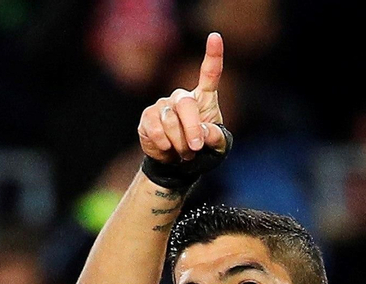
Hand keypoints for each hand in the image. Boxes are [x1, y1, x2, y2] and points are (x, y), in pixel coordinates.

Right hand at [138, 33, 225, 162]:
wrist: (177, 164)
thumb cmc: (202, 151)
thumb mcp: (217, 147)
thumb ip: (216, 138)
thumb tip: (204, 132)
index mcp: (204, 99)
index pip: (210, 74)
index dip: (213, 55)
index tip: (215, 37)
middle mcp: (182, 97)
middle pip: (187, 104)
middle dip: (192, 129)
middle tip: (196, 147)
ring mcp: (163, 105)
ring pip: (170, 121)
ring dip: (180, 143)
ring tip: (184, 153)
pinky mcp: (148, 117)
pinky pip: (155, 129)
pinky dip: (164, 144)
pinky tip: (167, 148)